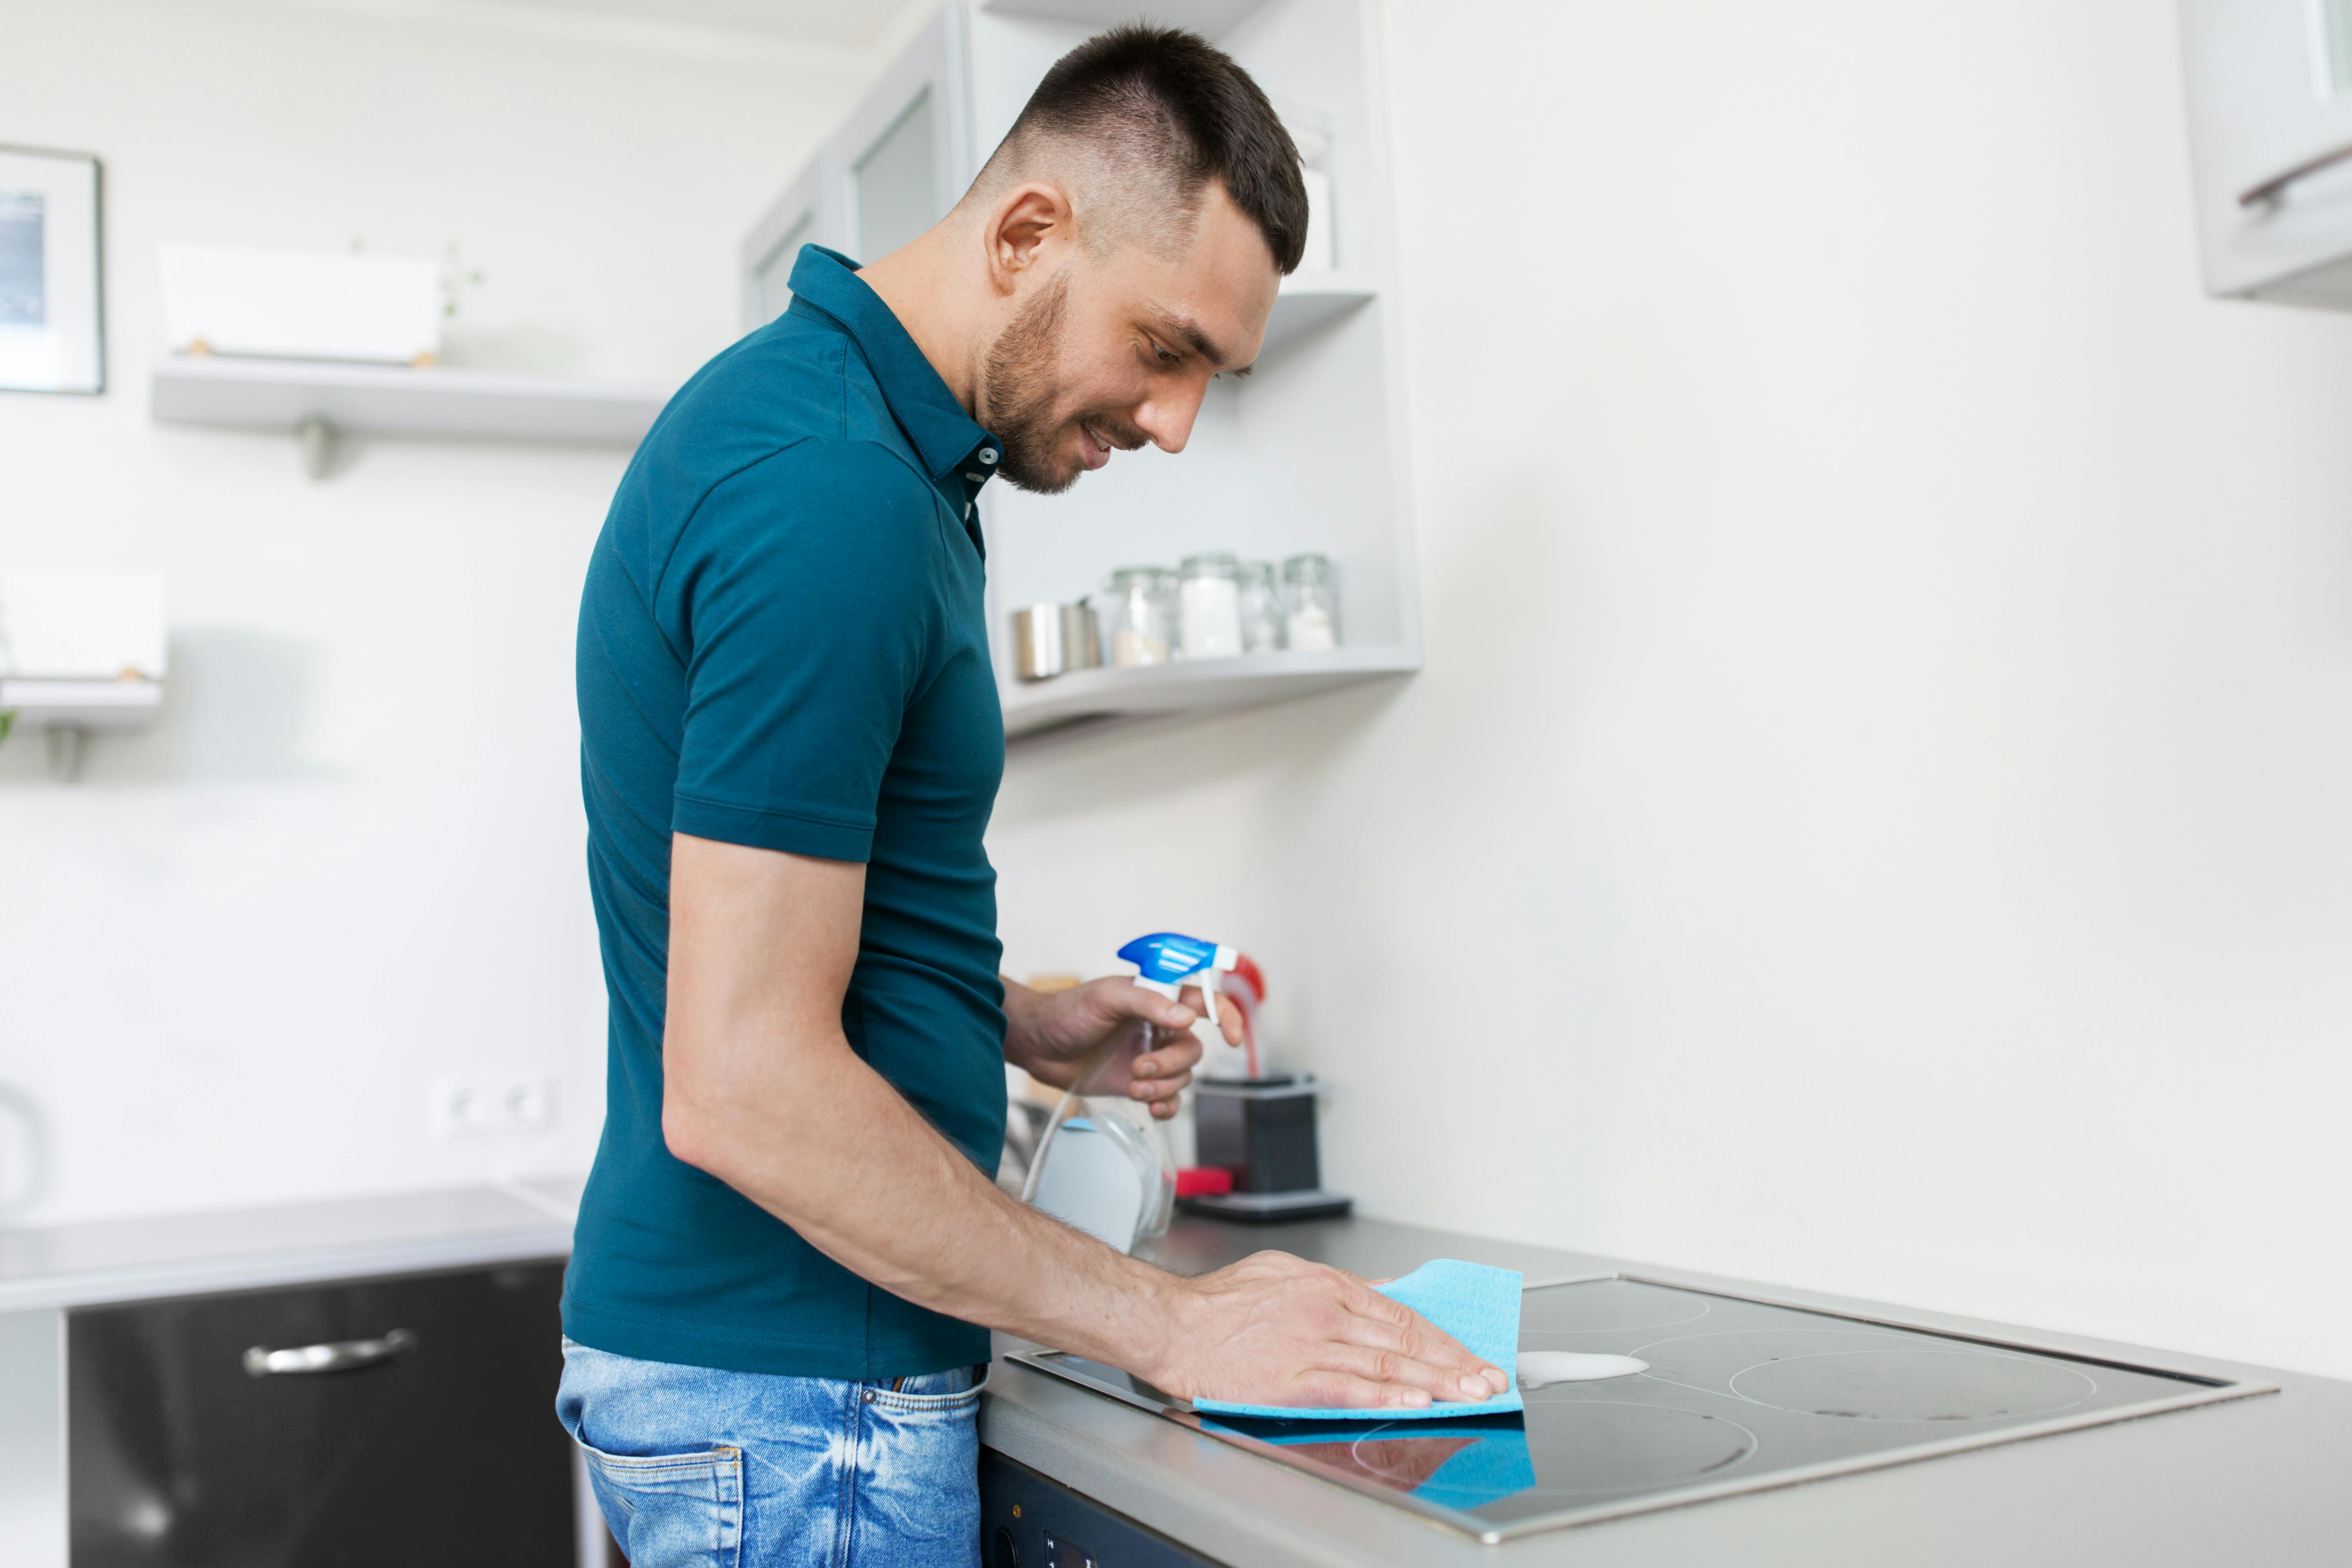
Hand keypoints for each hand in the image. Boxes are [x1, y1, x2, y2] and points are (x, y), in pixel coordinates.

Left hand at [1010, 976, 1241, 1120]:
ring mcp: (1151, 1057)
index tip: (1233, 1038)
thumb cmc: (1069, 1012)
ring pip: (1181, 1077)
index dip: (1228, 1016)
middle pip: (1192, 1050)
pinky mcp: (1139, 1083)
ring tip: (1131, 1087)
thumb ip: (1148, 1003)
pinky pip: (1170, 1099)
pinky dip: (1166, 1106)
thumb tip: (1188, 1017)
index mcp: (1158, 999)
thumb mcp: (1107, 998)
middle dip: (1170, 1065)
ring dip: (1162, 1087)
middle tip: (1138, 1070)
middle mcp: (1160, 1028)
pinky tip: (1152, 1108)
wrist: (1039, 1046)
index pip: (1205, 1003)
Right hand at [1145, 1251, 1509, 1410]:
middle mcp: (1324, 1311)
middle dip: (1453, 1361)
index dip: (1443, 1337)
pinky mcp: (1289, 1378)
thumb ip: (1338, 1284)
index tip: (1472, 1355)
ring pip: (1385, 1361)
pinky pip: (1347, 1386)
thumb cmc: (1220, 1302)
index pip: (1401, 1313)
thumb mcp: (1284, 1272)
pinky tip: (1414, 1400)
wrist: (1172, 1324)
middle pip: (1403, 1338)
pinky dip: (1385, 1392)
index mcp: (1326, 1285)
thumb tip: (1386, 1290)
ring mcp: (1308, 1345)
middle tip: (1489, 1379)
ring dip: (1434, 1380)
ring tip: (1469, 1393)